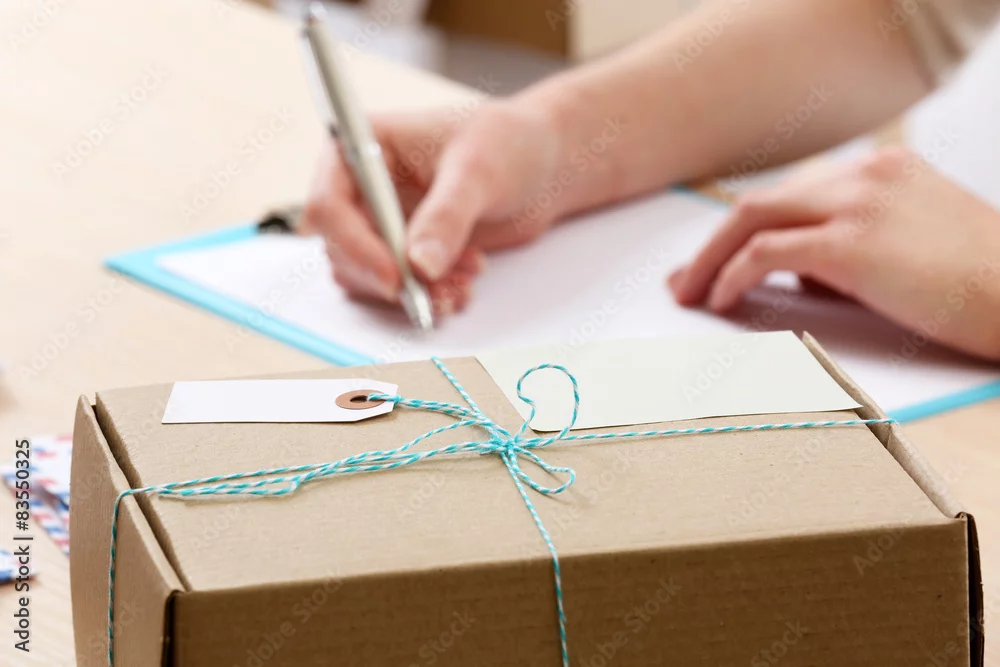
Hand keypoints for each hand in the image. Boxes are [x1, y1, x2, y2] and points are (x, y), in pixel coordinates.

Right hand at [304, 100, 565, 314]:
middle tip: (437, 291)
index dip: (355, 245)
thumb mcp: (477, 171)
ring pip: (367, 276)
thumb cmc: (506, 142)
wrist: (540, 165)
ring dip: (411, 292)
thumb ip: (447, 216)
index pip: (329, 203)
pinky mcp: (403, 250)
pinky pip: (396, 287)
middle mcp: (362, 186)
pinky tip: (462, 288)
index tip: (396, 276)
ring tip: (460, 287)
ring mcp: (380, 221)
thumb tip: (419, 265)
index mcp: (363, 145)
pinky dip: (426, 297)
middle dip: (391, 278)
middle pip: (341, 249)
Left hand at [669, 147, 999, 360]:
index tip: (712, 259)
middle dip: (712, 244)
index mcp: (879, 171)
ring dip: (710, 260)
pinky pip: (766, 253)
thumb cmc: (977, 285)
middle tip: (683, 282)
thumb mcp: (908, 249)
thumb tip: (794, 271)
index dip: (742, 229)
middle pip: (760, 202)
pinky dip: (732, 275)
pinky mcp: (852, 242)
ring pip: (752, 219)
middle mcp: (862, 176)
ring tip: (689, 296)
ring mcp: (857, 204)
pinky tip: (721, 299)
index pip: (790, 195)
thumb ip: (849, 247)